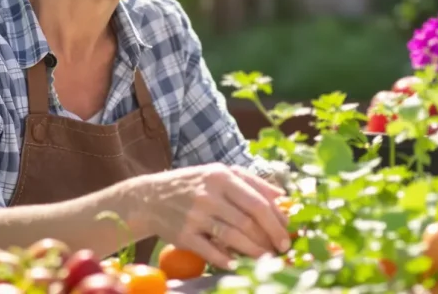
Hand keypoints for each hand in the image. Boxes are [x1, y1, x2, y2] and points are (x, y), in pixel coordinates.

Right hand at [129, 163, 290, 268]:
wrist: (150, 198)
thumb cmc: (192, 185)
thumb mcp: (218, 174)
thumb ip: (251, 182)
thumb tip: (283, 197)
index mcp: (221, 176)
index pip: (258, 201)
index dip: (277, 221)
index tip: (287, 234)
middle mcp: (209, 194)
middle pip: (248, 221)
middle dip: (269, 238)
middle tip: (281, 250)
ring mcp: (195, 215)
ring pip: (233, 237)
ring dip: (254, 252)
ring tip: (266, 259)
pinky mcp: (183, 235)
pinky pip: (211, 251)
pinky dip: (227, 260)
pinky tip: (237, 264)